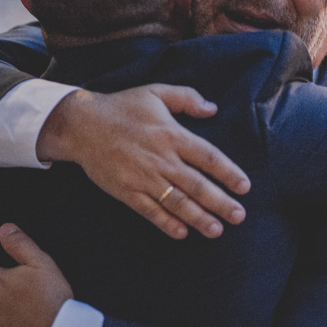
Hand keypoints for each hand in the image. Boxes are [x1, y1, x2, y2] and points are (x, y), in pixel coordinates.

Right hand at [38, 84, 249, 239]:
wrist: (82, 125)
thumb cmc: (123, 107)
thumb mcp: (156, 92)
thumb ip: (187, 98)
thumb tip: (212, 108)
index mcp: (172, 134)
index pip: (208, 157)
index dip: (228, 173)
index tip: (245, 186)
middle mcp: (162, 159)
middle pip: (197, 185)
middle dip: (220, 203)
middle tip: (239, 216)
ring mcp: (143, 177)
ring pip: (177, 202)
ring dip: (198, 218)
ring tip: (217, 230)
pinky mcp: (126, 191)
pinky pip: (150, 211)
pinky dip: (166, 223)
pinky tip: (181, 233)